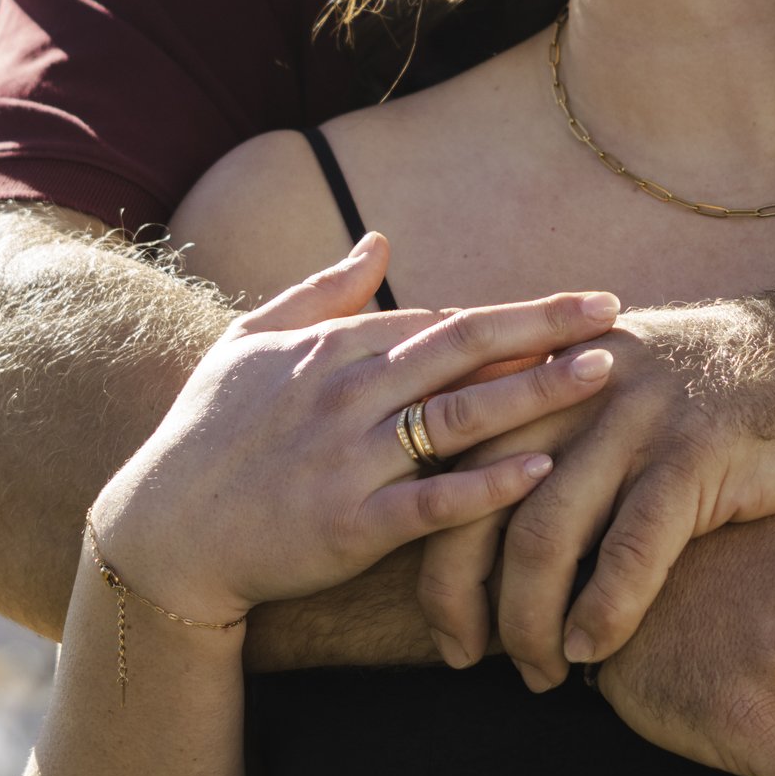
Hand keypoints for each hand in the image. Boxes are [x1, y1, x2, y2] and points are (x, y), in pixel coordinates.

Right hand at [89, 234, 624, 622]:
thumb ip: (320, 292)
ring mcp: (349, 459)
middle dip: (544, 327)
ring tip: (601, 375)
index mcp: (330, 350)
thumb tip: (380, 241)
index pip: (439, 320)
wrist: (160, 534)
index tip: (581, 305)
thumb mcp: (249, 344)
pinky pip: (432, 500)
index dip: (515, 314)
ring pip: (458, 415)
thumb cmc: (205, 435)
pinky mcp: (350, 526)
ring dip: (535, 392)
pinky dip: (487, 484)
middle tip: (614, 313)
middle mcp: (345, 395)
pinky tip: (542, 470)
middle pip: (462, 348)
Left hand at [419, 292, 774, 688]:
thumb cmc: (722, 394)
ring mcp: (635, 416)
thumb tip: (490, 518)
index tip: (442, 622)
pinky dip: (603, 610)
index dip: (431, 550)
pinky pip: (630, 548)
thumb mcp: (621, 390)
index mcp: (542, 371)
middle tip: (467, 658)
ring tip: (540, 674)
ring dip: (530, 622)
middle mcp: (573, 386)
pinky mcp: (697, 451)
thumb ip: (554, 432)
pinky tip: (594, 651)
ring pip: (544, 534)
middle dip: (458, 596)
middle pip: (475, 501)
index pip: (450, 464)